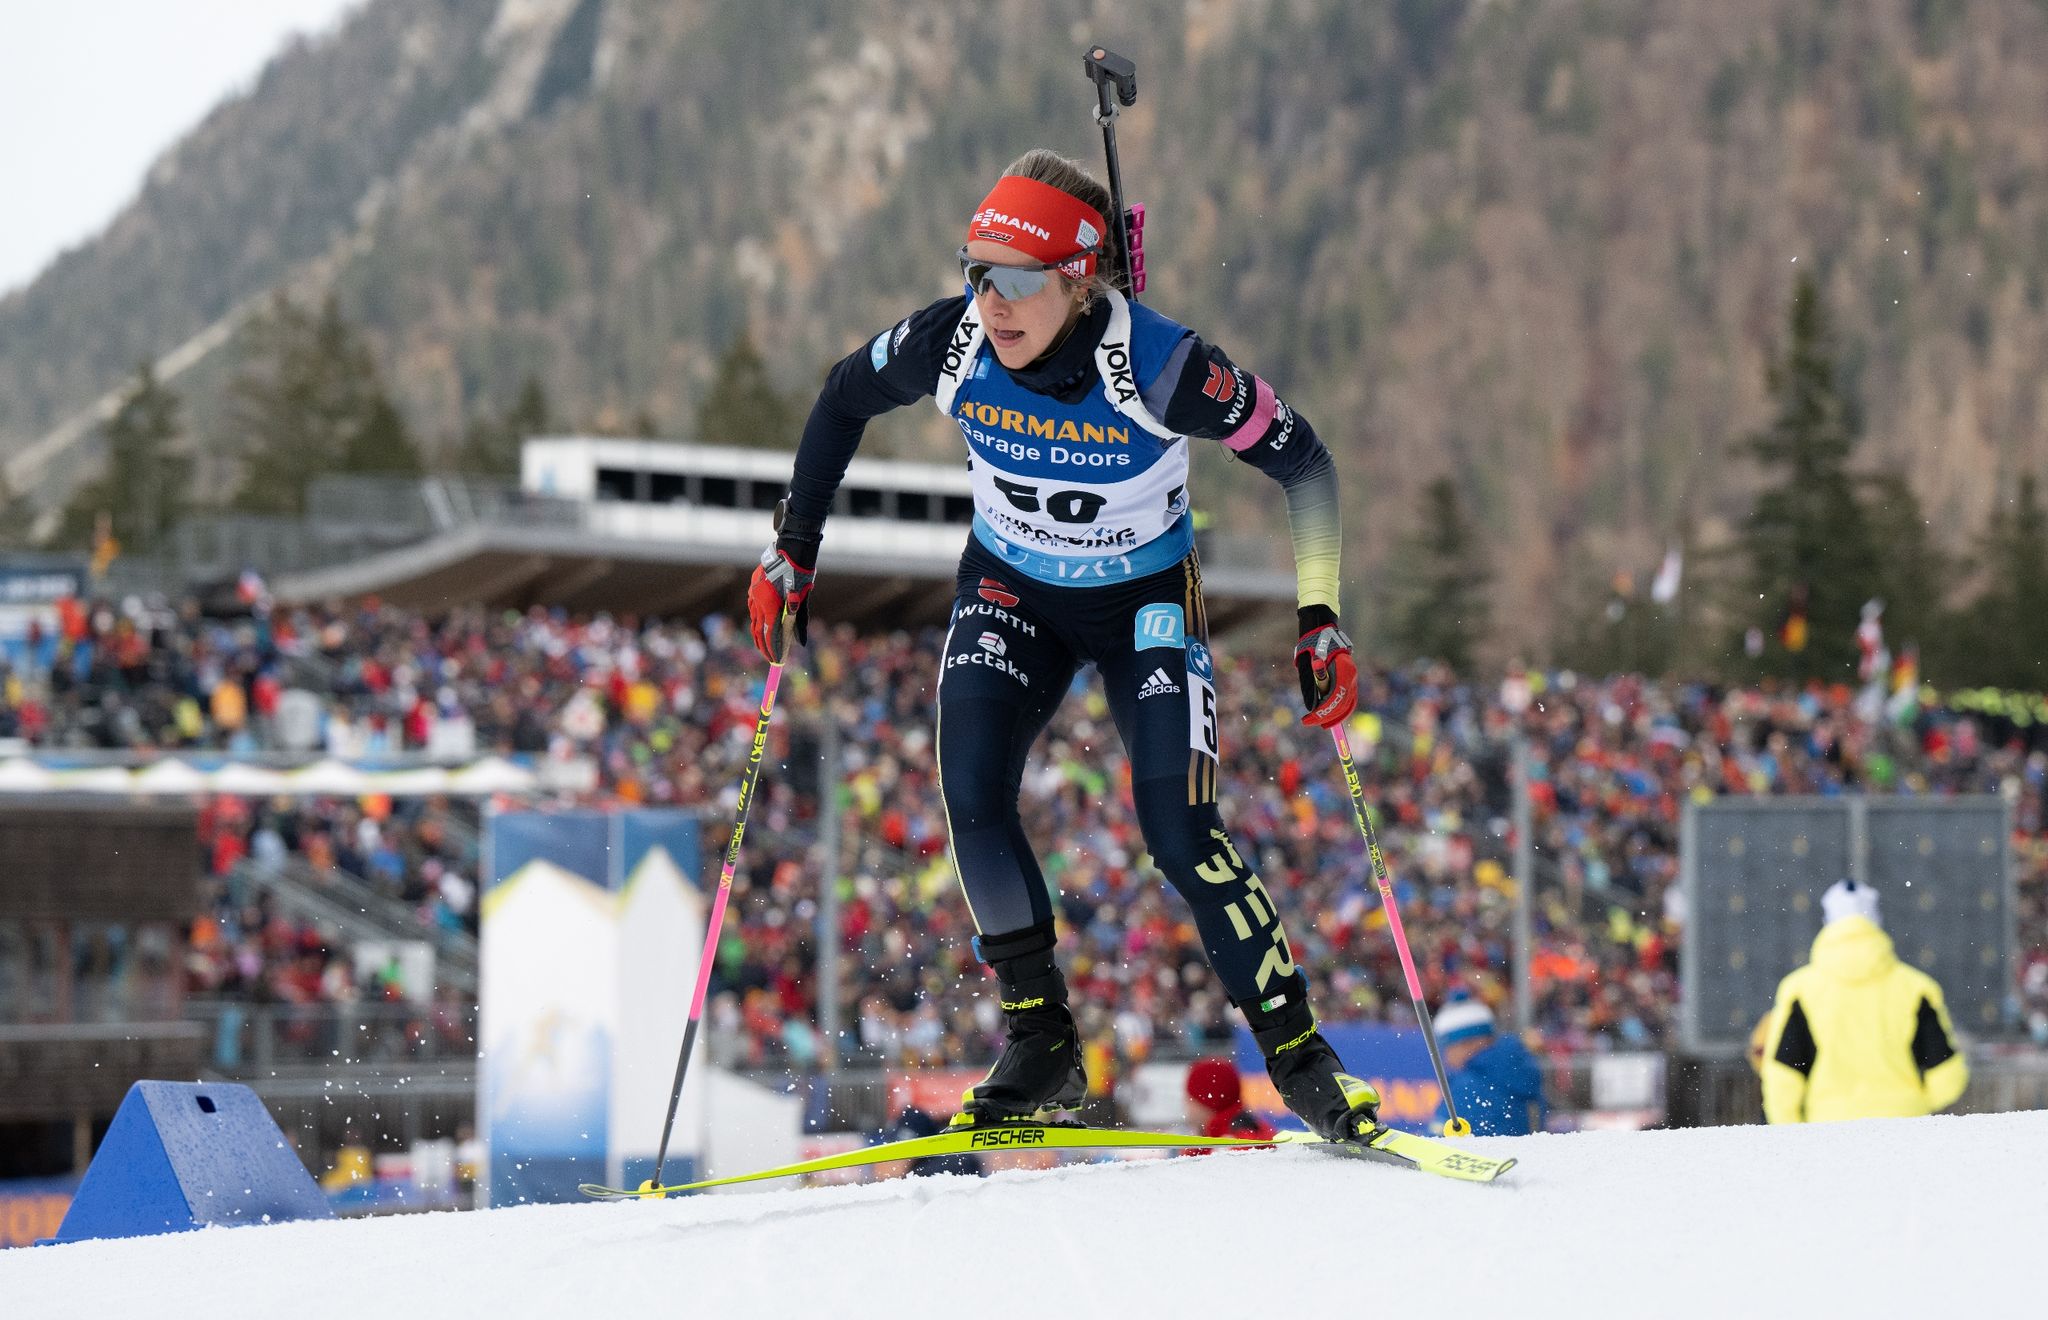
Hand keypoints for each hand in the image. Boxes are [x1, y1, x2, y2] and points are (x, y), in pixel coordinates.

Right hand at [748, 543, 814, 662]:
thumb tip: (801, 643)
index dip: (773, 649)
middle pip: (758, 630)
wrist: (790, 550)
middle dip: (764, 646)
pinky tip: (760, 626)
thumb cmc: (800, 575)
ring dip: (758, 634)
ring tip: (764, 646)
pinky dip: (757, 620)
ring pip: (753, 619)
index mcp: (770, 605)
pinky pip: (753, 608)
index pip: (770, 634)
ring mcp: (753, 593)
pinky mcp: (752, 587)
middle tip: (770, 658)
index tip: (777, 660)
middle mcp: (758, 600)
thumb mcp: (802, 600)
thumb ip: (799, 621)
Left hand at [1294, 606, 1356, 727]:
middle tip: (1313, 722)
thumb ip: (1312, 682)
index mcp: (1342, 669)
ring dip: (1336, 715)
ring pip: (1349, 702)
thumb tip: (1312, 706)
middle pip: (1343, 702)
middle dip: (1328, 716)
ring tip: (1323, 724)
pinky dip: (1342, 708)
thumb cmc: (1312, 644)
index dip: (1322, 712)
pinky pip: (1349, 696)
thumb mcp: (1307, 662)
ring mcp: (1352, 675)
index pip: (1334, 697)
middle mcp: (1351, 674)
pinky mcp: (1350, 677)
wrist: (1322, 629)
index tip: (1308, 719)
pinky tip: (1334, 716)